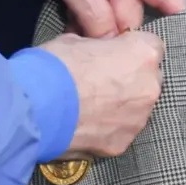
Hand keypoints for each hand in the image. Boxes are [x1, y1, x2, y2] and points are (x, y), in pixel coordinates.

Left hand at [0, 0, 185, 36]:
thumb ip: (92, 6)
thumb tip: (112, 41)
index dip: (175, 18)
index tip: (180, 50)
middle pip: (134, 11)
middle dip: (119, 34)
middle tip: (102, 58)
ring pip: (111, 17)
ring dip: (98, 35)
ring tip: (84, 53)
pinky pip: (92, 16)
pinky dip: (84, 29)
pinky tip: (73, 44)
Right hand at [39, 31, 164, 155]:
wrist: (34, 109)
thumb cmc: (53, 67)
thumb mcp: (73, 40)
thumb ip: (96, 47)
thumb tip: (93, 51)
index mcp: (142, 55)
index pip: (150, 45)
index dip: (128, 49)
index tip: (111, 53)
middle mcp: (149, 88)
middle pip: (147, 80)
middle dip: (129, 79)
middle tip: (98, 81)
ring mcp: (138, 119)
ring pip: (135, 109)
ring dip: (119, 106)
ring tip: (87, 106)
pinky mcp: (122, 144)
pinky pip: (119, 131)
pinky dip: (106, 128)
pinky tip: (83, 124)